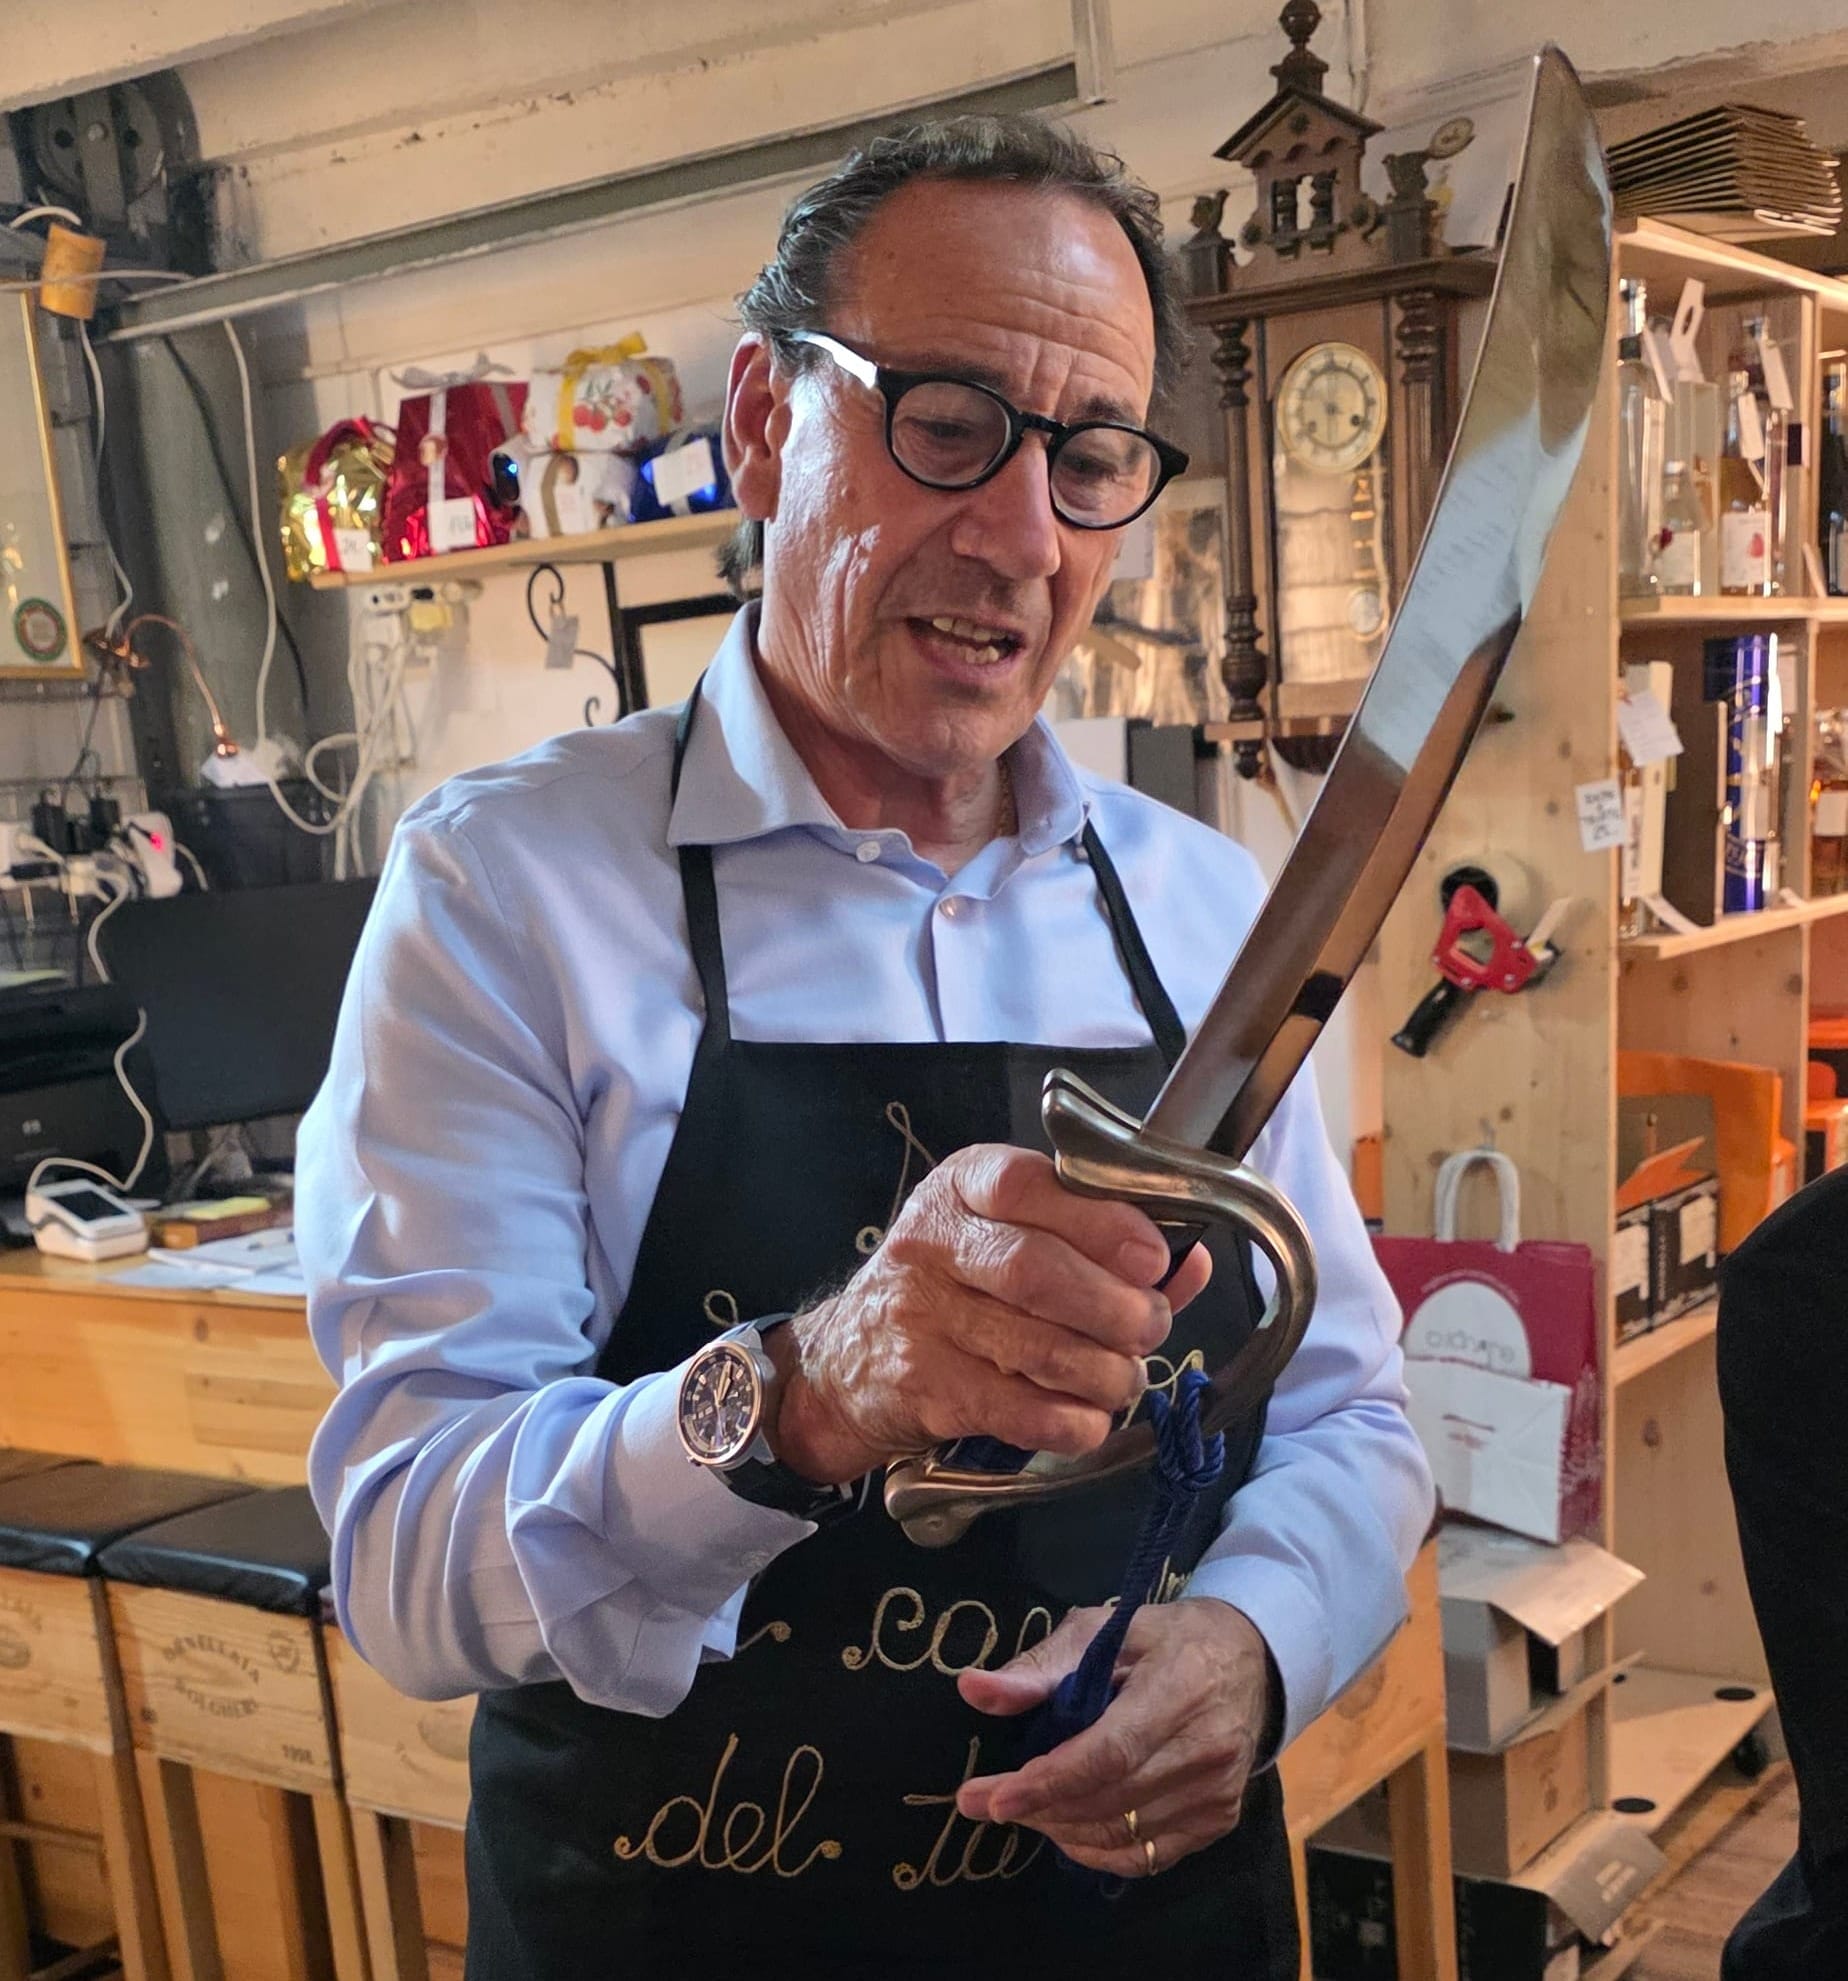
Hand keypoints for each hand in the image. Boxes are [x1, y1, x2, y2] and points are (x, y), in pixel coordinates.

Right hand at [768, 1144, 1211, 1483]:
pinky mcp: (923, 1386)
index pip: (1026, 1186)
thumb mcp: (1005, 1238)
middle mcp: (932, 1244)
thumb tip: (1191, 1263)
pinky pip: (1016, 1409)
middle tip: (1150, 1329)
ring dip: (1103, 1372)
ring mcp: (921, 1317)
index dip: (1101, 1223)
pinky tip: (1088, 1419)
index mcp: (961, 1187)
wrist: (844, 1364)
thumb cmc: (948, 1288)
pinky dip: (1070, 1421)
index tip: (1153, 1258)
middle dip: (1115, 1308)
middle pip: (1035, 1271)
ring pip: (1035, 1348)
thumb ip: (1098, 1246)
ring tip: (1124, 1378)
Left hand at [951, 1597, 1272, 1877]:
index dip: (1047, 1782)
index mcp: (1179, 1688)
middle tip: (984, 1803)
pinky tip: (1067, 1829)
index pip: (1108, 1753)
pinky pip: (1147, 1856)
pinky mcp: (1220, 1819)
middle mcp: (1206, 1748)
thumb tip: (972, 1690)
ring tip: (1022, 1809)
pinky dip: (1097, 1850)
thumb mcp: (1102, 1630)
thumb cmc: (1164, 1639)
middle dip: (1038, 1807)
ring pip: (1122, 1835)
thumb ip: (1040, 1667)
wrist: (1247, 1659)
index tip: (991, 1798)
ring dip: (1060, 1829)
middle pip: (1109, 1800)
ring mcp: (1217, 1791)